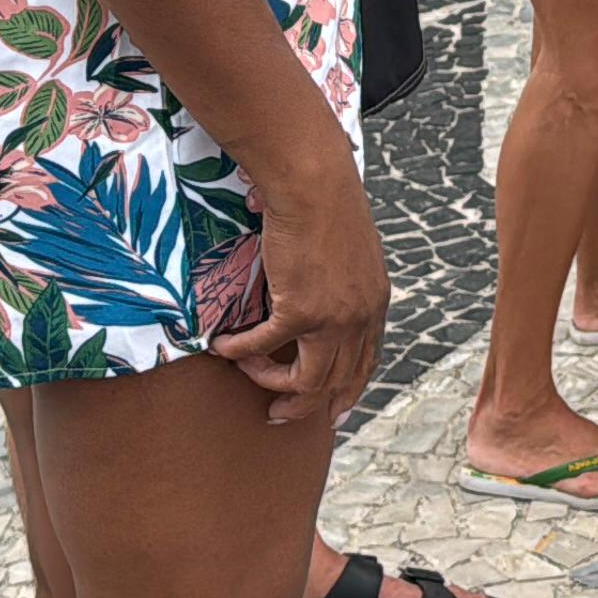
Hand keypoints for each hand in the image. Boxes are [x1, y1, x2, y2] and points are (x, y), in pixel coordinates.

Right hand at [212, 195, 390, 424]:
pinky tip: (222, 346)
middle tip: (280, 413)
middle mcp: (361, 317)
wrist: (316, 184)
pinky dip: (241, 352)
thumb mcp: (349, 248)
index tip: (334, 410)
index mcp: (375, 302)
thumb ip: (341, 278)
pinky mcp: (301, 311)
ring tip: (248, 376)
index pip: (367, 360)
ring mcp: (334, 318)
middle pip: (339, 381)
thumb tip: (316, 286)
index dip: (349, 389)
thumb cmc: (327, 202)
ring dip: (273, 384)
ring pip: (308, 380)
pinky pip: (265, 347)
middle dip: (309, 405)